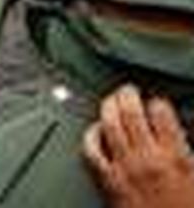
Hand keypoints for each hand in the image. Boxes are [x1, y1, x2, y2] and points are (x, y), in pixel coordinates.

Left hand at [84, 85, 193, 207]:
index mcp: (177, 157)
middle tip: (128, 90)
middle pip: (130, 112)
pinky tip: (94, 130)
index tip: (158, 102)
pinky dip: (91, 136)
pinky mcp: (108, 183)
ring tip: (111, 101)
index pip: (162, 112)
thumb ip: (189, 152)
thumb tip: (181, 138)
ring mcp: (125, 169)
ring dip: (109, 107)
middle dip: (128, 95)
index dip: (159, 103)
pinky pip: (91, 151)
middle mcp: (148, 159)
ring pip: (109, 125)